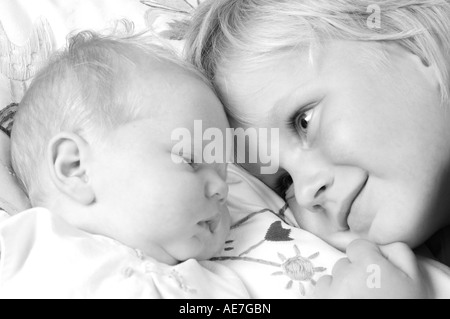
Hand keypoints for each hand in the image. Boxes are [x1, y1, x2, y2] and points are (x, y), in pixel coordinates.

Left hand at [312, 239, 430, 298]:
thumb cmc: (403, 304)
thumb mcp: (413, 279)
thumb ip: (398, 252)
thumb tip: (382, 244)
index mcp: (369, 265)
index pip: (357, 246)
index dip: (366, 258)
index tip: (374, 273)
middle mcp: (346, 275)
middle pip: (345, 262)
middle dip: (355, 273)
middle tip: (370, 291)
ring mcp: (332, 290)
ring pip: (333, 276)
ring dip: (342, 284)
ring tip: (359, 299)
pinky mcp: (322, 299)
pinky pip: (322, 289)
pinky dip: (331, 295)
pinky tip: (347, 302)